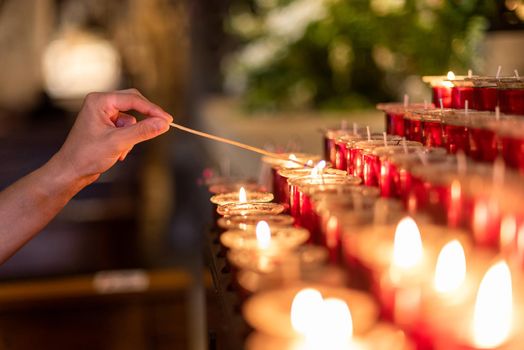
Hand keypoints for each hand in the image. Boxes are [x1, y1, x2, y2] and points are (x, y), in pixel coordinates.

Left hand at [54, 89, 172, 184]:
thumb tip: (164, 123)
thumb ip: (143, 131)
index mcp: (100, 101)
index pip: (133, 99)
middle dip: (145, 119)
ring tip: (123, 149)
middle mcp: (101, 103)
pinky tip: (119, 152)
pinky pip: (126, 127)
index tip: (168, 120)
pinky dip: (127, 140)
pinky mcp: (106, 125)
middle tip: (163, 126)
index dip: (153, 110)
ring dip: (133, 134)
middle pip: (134, 103)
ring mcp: (103, 114)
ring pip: (132, 118)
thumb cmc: (87, 155)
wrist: (71, 171)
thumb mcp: (119, 142)